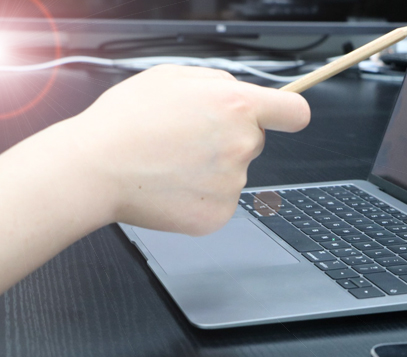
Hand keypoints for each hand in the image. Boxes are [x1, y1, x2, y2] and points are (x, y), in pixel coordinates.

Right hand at [65, 65, 310, 235]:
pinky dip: (201, 195)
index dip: (289, 113)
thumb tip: (240, 91)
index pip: (294, 112)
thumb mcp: (171, 76)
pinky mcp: (219, 213)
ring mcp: (233, 184)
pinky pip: (220, 200)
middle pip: (256, 142)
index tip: (284, 117)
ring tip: (170, 162)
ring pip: (234, 172)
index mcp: (236, 106)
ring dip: (212, 168)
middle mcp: (242, 145)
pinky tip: (172, 186)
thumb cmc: (126, 122)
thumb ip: (217, 81)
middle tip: (188, 139)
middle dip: (231, 138)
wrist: (96, 169)